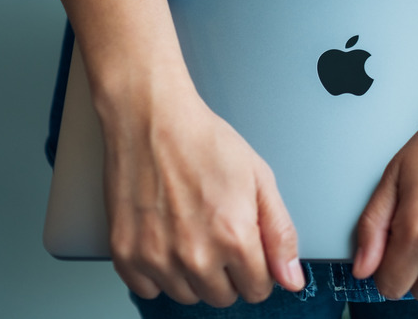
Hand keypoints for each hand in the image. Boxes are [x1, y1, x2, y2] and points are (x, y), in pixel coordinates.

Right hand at [100, 80, 304, 306]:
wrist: (152, 119)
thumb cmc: (204, 141)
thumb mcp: (260, 180)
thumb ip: (280, 234)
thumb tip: (292, 279)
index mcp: (234, 238)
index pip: (257, 290)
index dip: (257, 271)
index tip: (248, 253)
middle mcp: (195, 255)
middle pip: (222, 297)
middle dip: (227, 274)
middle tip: (217, 235)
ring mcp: (157, 257)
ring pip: (186, 296)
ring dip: (192, 275)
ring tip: (190, 232)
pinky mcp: (126, 254)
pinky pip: (148, 290)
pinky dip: (157, 273)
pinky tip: (165, 240)